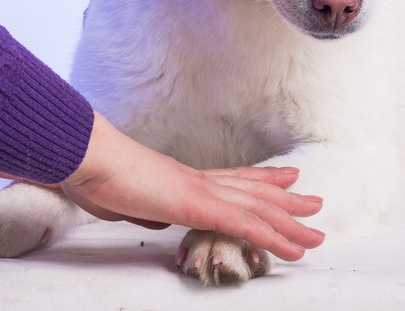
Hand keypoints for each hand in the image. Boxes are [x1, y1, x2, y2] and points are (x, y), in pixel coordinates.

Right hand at [61, 112, 324, 260]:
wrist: (87, 157)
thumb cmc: (95, 175)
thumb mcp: (123, 197)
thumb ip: (143, 207)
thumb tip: (152, 215)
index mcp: (181, 178)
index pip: (229, 178)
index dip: (258, 179)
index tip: (283, 177)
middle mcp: (197, 180)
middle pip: (252, 190)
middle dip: (285, 198)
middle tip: (315, 201)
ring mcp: (200, 191)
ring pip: (258, 208)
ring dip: (290, 222)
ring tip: (316, 234)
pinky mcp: (198, 206)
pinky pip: (245, 225)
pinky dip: (273, 237)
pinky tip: (292, 247)